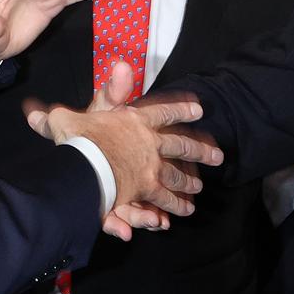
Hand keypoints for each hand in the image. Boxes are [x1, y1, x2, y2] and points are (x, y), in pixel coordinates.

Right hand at [26, 61, 223, 235]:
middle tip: (218, 156)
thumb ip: (87, 98)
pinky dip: (161, 211)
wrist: (82, 164)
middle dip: (202, 151)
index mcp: (136, 120)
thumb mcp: (76, 113)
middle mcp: (150, 144)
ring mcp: (150, 169)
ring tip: (195, 195)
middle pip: (183, 146)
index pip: (165, 110)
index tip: (200, 110)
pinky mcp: (143, 192)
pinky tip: (166, 221)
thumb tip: (105, 72)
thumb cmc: (77, 138)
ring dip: (187, 186)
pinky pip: (157, 202)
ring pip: (176, 178)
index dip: (182, 109)